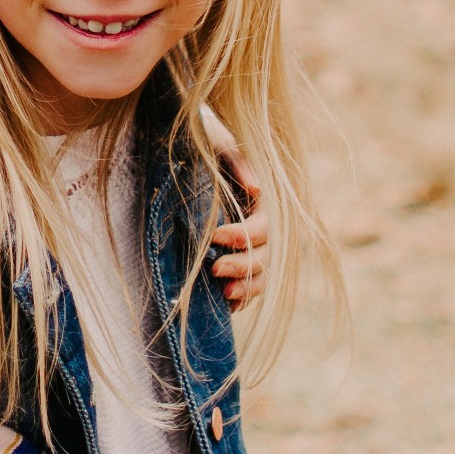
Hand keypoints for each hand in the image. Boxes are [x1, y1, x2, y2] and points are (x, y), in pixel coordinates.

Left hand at [211, 154, 267, 307]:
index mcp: (261, 205)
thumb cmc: (207, 152)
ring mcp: (253, 249)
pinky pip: (249, 288)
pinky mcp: (239, 264)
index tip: (215, 236)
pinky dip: (240, 299)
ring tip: (224, 294)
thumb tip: (256, 189)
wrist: (189, 162)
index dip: (243, 235)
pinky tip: (226, 304)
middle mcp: (262, 231)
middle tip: (215, 269)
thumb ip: (237, 164)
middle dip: (242, 265)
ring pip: (261, 276)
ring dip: (246, 288)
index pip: (263, 227)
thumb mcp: (220, 148)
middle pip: (265, 256)